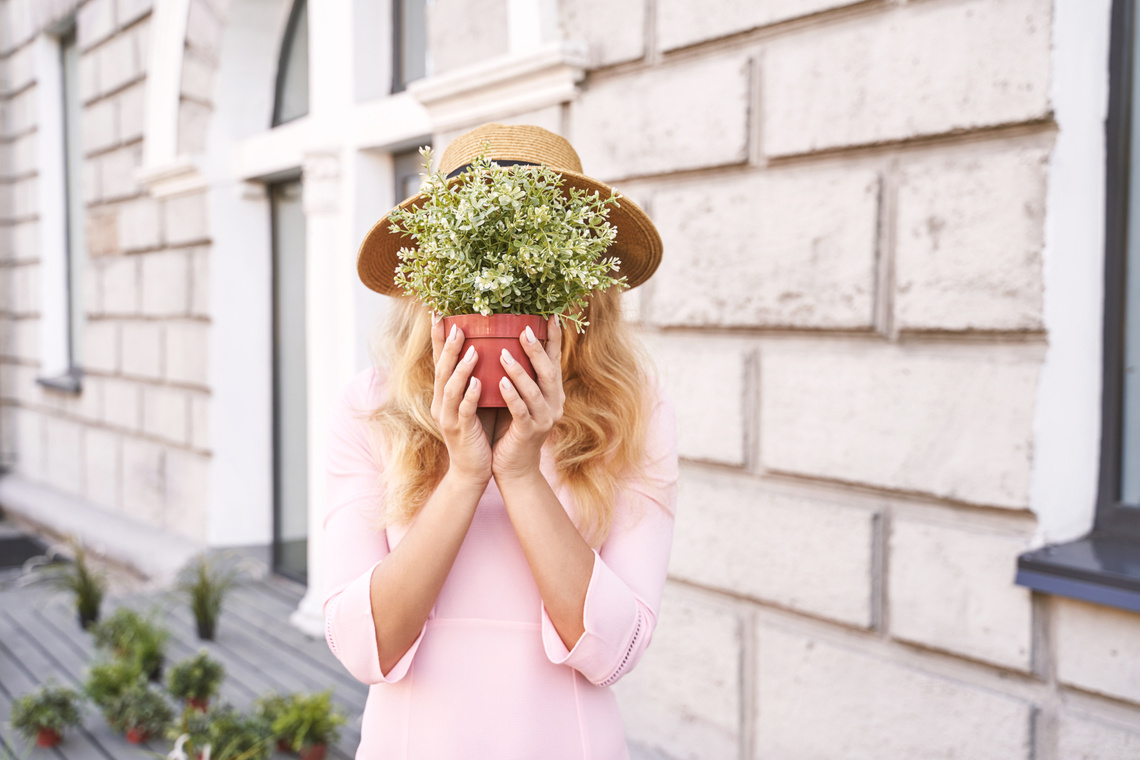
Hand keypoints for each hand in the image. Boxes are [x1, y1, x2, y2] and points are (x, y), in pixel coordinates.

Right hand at [430, 318, 492, 485]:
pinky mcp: (459, 431)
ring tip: (472, 348)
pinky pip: (463, 410)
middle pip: (441, 369)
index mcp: (445, 393)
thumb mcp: (478, 401)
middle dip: (447, 346)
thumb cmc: (479, 431)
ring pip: (450, 388)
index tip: (439, 314)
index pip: (439, 360)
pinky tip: (477, 382)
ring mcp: (448, 417)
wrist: (474, 469)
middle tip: (456, 324)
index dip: (438, 338)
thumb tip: (495, 350)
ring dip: (460, 367)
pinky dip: (469, 395)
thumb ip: (480, 378)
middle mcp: (441, 402)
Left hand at [492, 315, 564, 482]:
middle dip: (537, 349)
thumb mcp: (517, 399)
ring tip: (502, 353)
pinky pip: (521, 410)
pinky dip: (511, 394)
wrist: (514, 468)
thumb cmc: (510, 429)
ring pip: (534, 390)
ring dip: (519, 370)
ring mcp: (544, 419)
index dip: (554, 339)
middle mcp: (554, 404)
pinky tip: (500, 381)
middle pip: (549, 372)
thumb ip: (517, 377)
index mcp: (552, 394)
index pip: (555, 361)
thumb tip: (502, 343)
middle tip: (523, 330)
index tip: (551, 316)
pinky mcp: (529, 432)